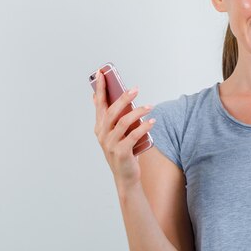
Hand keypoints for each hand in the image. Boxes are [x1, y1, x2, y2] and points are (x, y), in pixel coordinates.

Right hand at [92, 69, 154, 189]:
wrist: (126, 177)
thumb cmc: (124, 151)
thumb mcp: (116, 133)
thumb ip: (115, 118)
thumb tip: (118, 98)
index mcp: (100, 127)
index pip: (98, 104)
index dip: (100, 88)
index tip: (101, 73)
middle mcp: (102, 134)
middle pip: (112, 111)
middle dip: (123, 98)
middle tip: (135, 89)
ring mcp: (110, 144)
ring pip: (123, 122)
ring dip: (138, 112)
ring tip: (150, 106)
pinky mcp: (121, 152)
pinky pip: (133, 136)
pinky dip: (144, 127)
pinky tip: (152, 121)